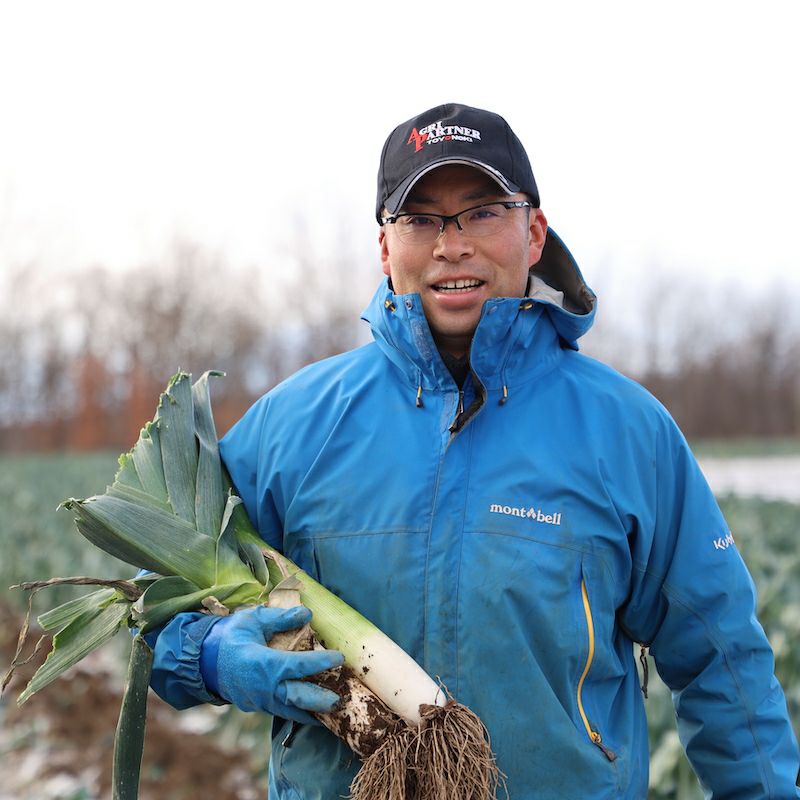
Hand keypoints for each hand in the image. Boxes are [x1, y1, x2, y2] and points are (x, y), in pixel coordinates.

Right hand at [200, 605, 343, 723]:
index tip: (339, 657)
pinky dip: (297, 713)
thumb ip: (280, 618)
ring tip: (332, 711)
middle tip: (339, 700)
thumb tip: (306, 613)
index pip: (297, 665)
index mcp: (263, 663)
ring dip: (311, 712)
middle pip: (296, 698)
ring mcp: (260, 700)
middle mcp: (263, 687)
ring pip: (290, 711)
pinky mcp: (257, 707)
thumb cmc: (230, 637)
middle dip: (319, 700)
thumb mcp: (253, 620)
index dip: (319, 662)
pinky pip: (281, 712)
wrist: (203, 661)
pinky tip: (312, 713)